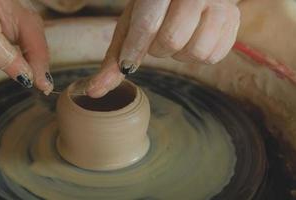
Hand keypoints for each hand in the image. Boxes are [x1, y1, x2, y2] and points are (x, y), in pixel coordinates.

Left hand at [87, 0, 239, 97]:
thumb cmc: (154, 8)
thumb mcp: (131, 23)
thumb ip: (115, 58)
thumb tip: (94, 91)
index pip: (148, 24)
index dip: (136, 49)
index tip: (129, 64)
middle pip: (172, 41)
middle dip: (159, 49)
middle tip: (159, 38)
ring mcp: (219, 4)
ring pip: (196, 52)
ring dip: (180, 54)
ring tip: (177, 37)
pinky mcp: (234, 18)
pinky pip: (214, 56)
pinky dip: (199, 56)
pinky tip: (193, 39)